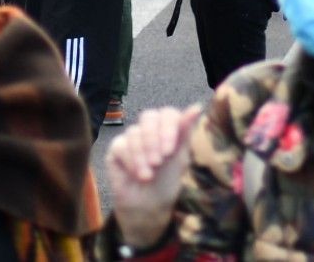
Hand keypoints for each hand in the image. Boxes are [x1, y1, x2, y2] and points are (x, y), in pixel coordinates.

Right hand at [106, 104, 201, 246]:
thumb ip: (185, 132)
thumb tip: (197, 106)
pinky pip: (121, 146)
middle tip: (158, 162)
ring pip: (134, 133)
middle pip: (148, 117)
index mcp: (167, 128)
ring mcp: (131, 137)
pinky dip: (131, 162)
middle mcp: (148, 129)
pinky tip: (137, 175)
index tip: (170, 150)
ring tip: (148, 176)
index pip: (167, 114)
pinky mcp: (117, 148)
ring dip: (142, 157)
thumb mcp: (179, 158)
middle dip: (153, 140)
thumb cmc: (167, 182)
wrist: (147, 207)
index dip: (168, 129)